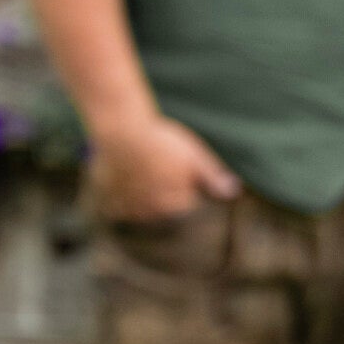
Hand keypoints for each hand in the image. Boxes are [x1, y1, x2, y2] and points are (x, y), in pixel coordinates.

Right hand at [89, 114, 239, 220]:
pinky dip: (123, 198)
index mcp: (173, 206)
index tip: (175, 161)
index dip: (184, 180)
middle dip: (164, 188)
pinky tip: (126, 179)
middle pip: (163, 206)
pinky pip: (119, 206)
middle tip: (158, 161)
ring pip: (142, 207)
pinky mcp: (110, 198)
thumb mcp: (195, 157)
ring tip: (142, 168)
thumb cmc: (162, 142)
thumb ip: (213, 178)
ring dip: (144, 194)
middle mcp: (150, 213)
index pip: (186, 201)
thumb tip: (233, 192)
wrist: (122, 130)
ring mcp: (128, 207)